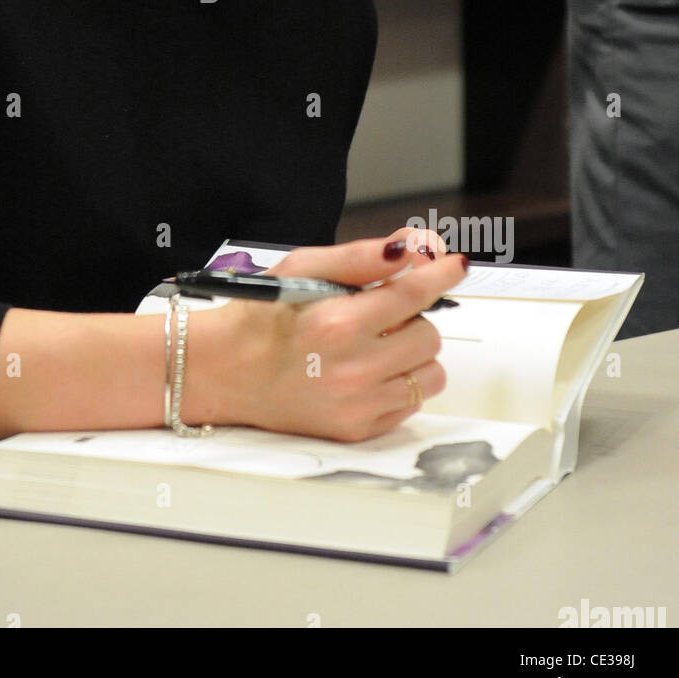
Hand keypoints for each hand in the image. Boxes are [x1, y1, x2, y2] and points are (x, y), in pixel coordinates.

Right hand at [209, 228, 464, 441]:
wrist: (223, 370)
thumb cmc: (260, 314)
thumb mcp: (303, 267)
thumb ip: (364, 256)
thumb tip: (418, 247)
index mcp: (338, 323)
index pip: (412, 294)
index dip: (439, 275)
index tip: (455, 265)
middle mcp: (352, 369)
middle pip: (429, 336)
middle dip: (411, 319)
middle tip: (376, 315)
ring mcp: (357, 405)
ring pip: (430, 374)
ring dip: (411, 354)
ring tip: (373, 345)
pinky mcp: (358, 430)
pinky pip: (411, 404)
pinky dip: (398, 383)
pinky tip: (363, 372)